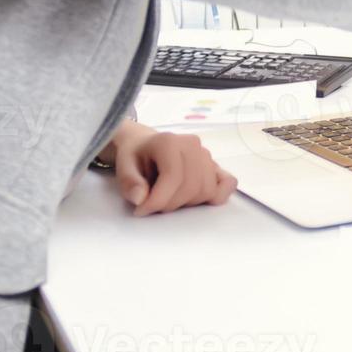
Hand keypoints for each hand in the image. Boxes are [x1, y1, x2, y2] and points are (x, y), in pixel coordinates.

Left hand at [107, 121, 237, 215]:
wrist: (145, 145)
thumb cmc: (136, 156)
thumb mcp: (123, 166)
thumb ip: (130, 182)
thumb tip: (141, 198)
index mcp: (169, 142)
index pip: (173, 177)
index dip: (159, 200)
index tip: (142, 210)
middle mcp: (192, 145)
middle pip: (192, 187)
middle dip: (170, 204)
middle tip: (152, 205)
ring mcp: (206, 155)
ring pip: (207, 190)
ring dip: (187, 203)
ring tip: (169, 197)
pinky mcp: (215, 165)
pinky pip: (228, 182)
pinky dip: (216, 195)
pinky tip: (198, 199)